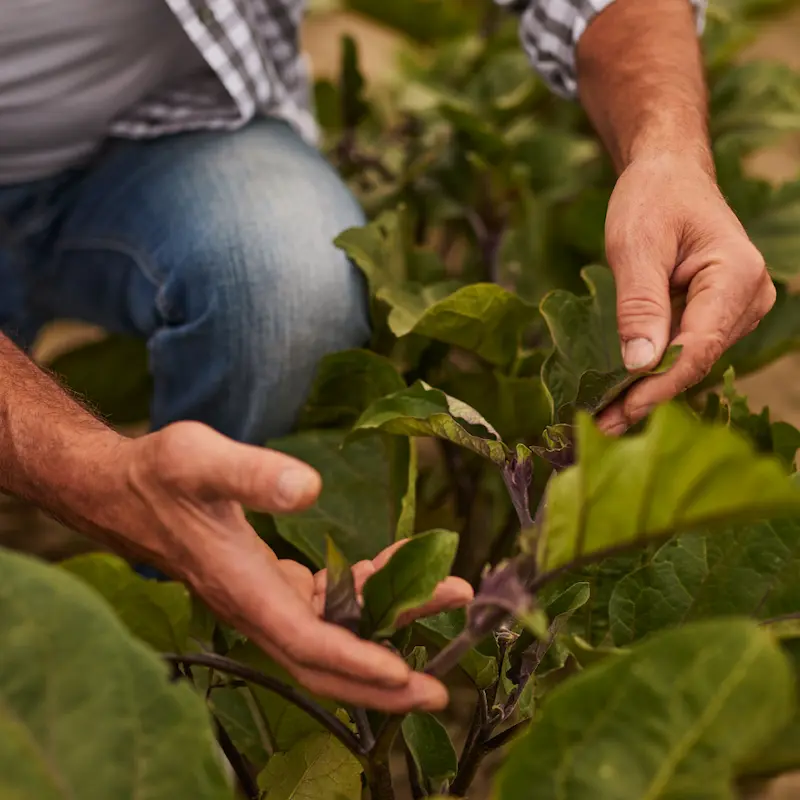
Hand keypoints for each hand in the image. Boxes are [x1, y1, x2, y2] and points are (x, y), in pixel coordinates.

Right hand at [102, 422, 471, 710]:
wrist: (127, 493)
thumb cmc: (159, 475)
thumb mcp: (199, 459)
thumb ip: (252, 474)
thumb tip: (309, 489)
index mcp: (242, 587)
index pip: (305, 641)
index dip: (355, 661)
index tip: (404, 674)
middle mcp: (257, 607)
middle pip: (325, 663)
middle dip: (383, 684)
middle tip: (439, 691)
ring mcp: (266, 601)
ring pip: (335, 633)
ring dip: (390, 626)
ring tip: (446, 597)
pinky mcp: (272, 587)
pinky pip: (328, 605)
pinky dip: (367, 594)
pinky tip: (396, 567)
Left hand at [596, 152, 775, 433]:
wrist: (668, 176)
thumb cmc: (652, 199)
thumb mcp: (635, 245)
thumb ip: (640, 304)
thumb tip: (640, 364)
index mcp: (735, 276)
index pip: (698, 347)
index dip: (658, 386)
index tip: (619, 413)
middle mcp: (749, 298)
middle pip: (698, 361)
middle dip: (650, 396)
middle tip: (603, 428)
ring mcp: (738, 310)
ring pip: (693, 362)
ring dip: (650, 390)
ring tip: (607, 419)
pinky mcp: (719, 316)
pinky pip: (688, 351)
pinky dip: (656, 371)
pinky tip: (624, 393)